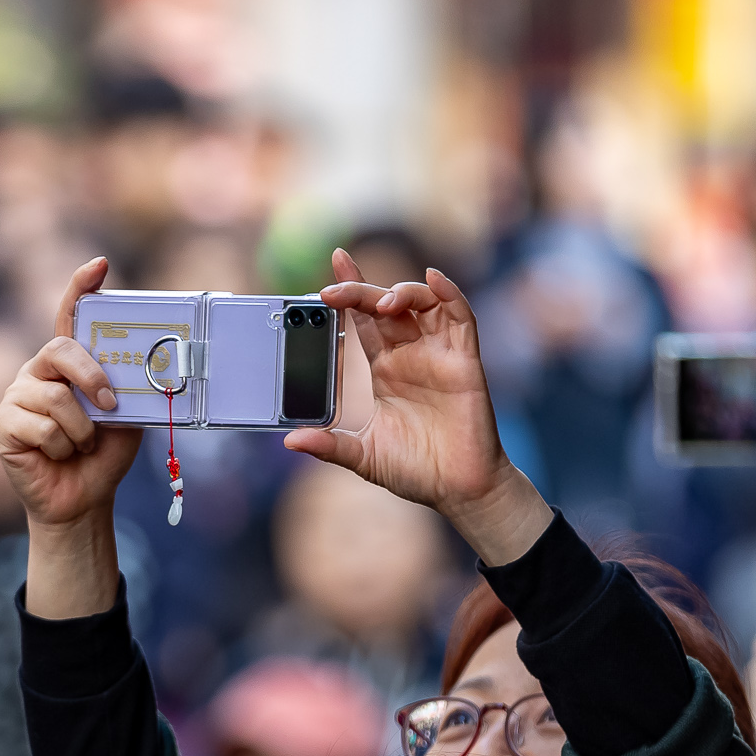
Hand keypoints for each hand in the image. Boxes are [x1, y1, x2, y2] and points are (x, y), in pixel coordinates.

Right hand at [0, 258, 140, 618]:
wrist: (82, 499)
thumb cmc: (103, 453)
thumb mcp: (127, 416)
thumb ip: (128, 389)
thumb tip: (146, 370)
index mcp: (69, 363)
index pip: (71, 316)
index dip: (81, 288)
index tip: (100, 266)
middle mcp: (38, 371)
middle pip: (61, 351)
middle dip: (92, 377)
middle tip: (110, 405)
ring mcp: (16, 395)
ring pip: (55, 400)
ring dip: (81, 431)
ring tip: (80, 447)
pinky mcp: (3, 424)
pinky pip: (42, 427)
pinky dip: (62, 448)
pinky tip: (58, 457)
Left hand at [288, 249, 550, 566]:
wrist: (457, 490)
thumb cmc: (415, 470)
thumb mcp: (363, 455)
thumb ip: (330, 446)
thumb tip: (291, 442)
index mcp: (385, 369)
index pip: (364, 319)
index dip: (349, 290)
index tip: (332, 264)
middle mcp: (411, 355)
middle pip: (386, 305)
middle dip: (362, 289)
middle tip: (335, 287)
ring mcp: (439, 355)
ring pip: (424, 303)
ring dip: (403, 291)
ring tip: (383, 302)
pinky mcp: (465, 362)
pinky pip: (461, 318)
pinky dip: (450, 294)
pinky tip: (434, 280)